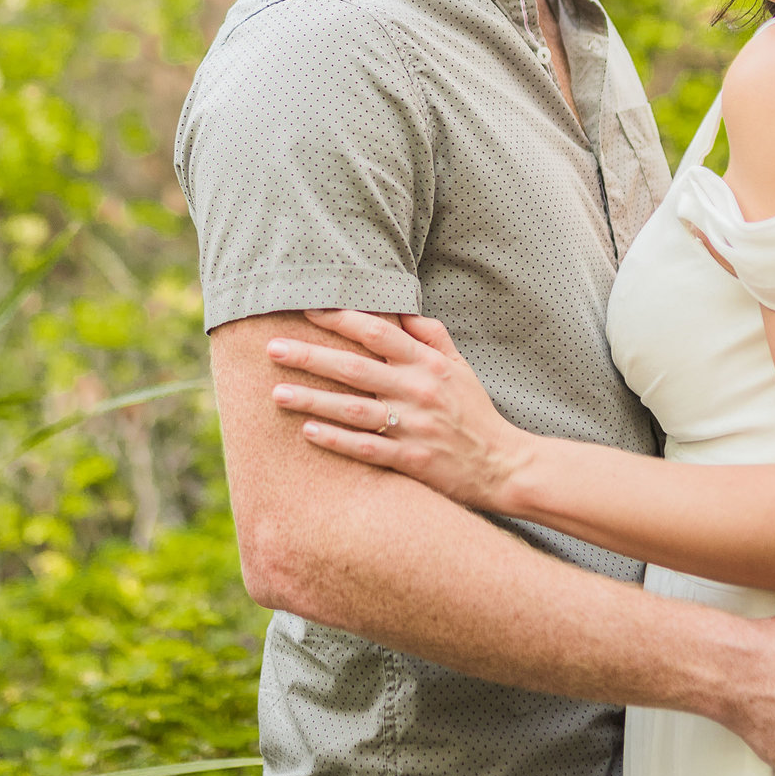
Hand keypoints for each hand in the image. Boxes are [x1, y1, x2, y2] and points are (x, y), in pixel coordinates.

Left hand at [267, 309, 533, 512]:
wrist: (503, 466)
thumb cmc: (474, 412)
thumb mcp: (459, 366)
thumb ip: (431, 335)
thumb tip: (400, 310)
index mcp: (428, 364)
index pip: (377, 333)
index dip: (340, 319)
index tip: (306, 309)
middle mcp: (418, 391)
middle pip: (355, 368)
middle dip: (311, 356)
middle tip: (271, 347)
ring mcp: (413, 428)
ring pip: (353, 410)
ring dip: (313, 399)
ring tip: (276, 392)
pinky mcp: (412, 461)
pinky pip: (366, 449)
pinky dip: (336, 440)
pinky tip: (307, 431)